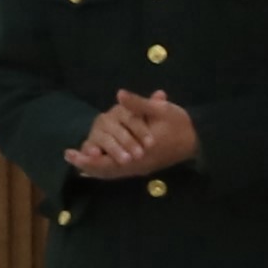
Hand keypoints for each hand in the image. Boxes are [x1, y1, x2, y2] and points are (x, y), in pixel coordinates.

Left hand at [68, 92, 195, 178]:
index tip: (72, 152)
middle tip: (69, 155)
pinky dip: (105, 169)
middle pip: (106, 171)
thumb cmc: (180, 125)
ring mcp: (140, 168)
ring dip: (94, 167)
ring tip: (77, 160)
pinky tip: (94, 164)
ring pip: (111, 173)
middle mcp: (137, 165)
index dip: (88, 159)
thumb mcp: (162, 110)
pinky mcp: (143, 167)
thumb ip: (139, 104)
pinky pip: (119, 172)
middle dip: (86, 164)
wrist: (198, 140)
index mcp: (140, 153)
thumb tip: (120, 94)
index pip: (108, 161)